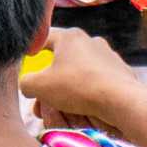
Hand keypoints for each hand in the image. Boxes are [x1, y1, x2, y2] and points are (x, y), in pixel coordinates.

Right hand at [19, 29, 143, 130]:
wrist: (121, 101)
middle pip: (61, 60)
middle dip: (49, 82)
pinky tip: (83, 108)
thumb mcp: (39, 86)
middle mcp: (90, 41)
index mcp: (70, 37)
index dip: (31, 49)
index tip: (27, 61)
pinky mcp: (120, 72)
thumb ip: (25, 83)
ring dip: (67, 89)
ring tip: (61, 109)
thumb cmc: (78, 88)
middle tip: (42, 101)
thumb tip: (28, 85)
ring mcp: (107, 56)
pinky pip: (96, 81)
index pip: (43, 38)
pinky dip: (87, 92)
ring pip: (79, 72)